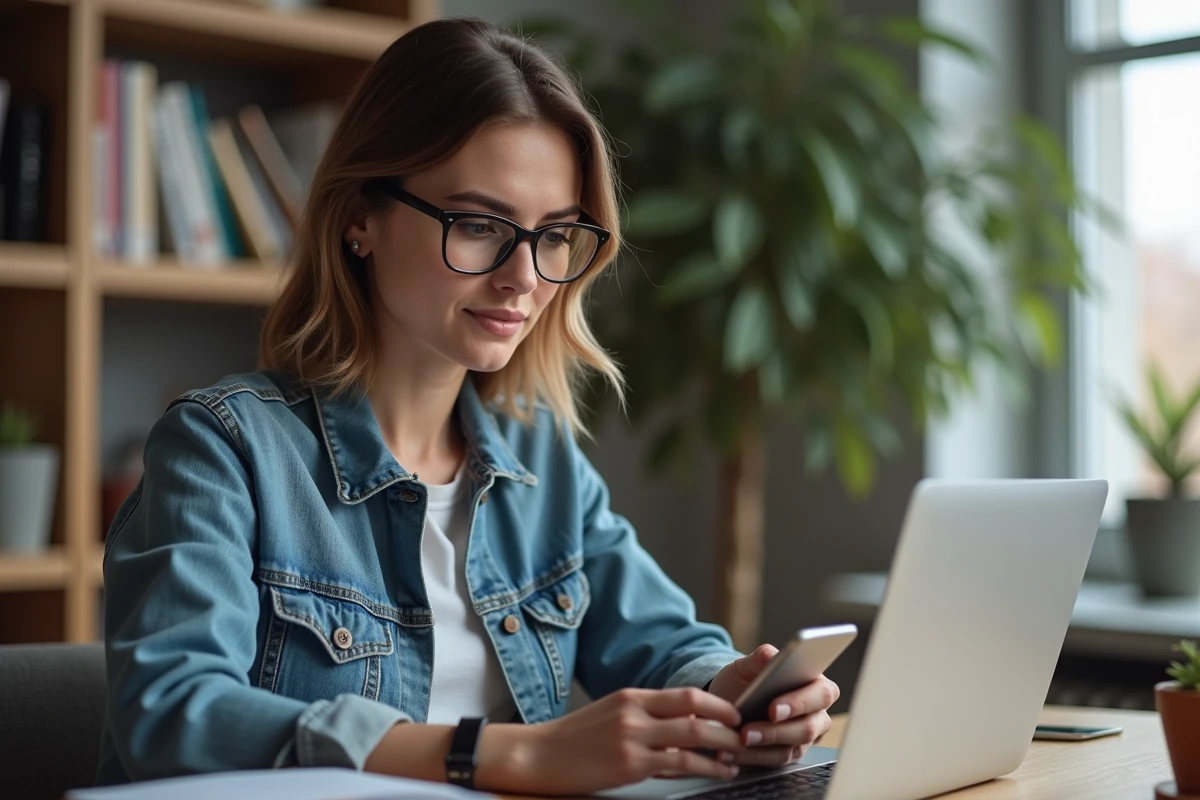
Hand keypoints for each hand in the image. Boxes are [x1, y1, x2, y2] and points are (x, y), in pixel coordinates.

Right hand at [516, 687, 745, 794]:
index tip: (734, 713)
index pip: (685, 693)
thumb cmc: (574, 739)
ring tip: (738, 755)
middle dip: (726, 719)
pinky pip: (680, 764)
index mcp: (632, 697)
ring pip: (694, 735)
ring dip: (723, 745)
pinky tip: (719, 772)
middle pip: (695, 707)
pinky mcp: (630, 764)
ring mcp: (633, 737)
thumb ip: (644, 717)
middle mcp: (635, 712)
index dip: (716, 702)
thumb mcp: (611, 715)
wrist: (537, 755)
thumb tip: (682, 729)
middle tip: (745, 730)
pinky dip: (707, 768)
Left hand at [707, 645, 839, 766]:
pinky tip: (731, 753)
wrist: (729, 699)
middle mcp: (816, 713)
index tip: (773, 709)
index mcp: (816, 684)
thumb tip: (770, 655)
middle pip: (809, 727)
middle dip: (777, 731)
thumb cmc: (747, 679)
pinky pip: (775, 761)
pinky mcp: (789, 754)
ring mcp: (804, 736)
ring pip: (792, 748)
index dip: (800, 703)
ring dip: (762, 747)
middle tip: (748, 731)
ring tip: (738, 741)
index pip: (822, 693)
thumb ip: (760, 658)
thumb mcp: (748, 665)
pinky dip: (751, 758)